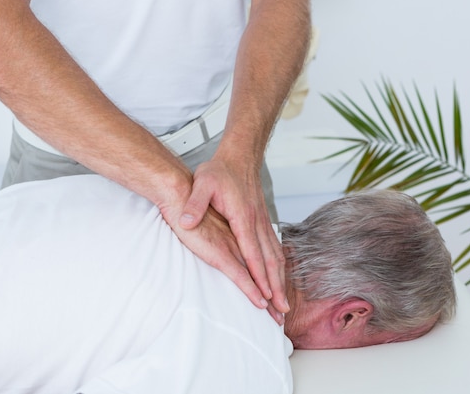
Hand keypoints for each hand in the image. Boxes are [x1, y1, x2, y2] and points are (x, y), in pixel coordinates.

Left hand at [179, 159, 287, 323]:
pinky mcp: (262, 220)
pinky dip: (280, 264)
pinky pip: (274, 246)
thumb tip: (186, 221)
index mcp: (243, 217)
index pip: (253, 253)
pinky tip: (280, 275)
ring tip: (284, 302)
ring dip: (280, 279)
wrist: (239, 156)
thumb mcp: (202, 182)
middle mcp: (257, 222)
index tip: (266, 297)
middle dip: (276, 287)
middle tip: (282, 312)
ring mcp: (262, 222)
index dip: (259, 277)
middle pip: (270, 261)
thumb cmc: (219, 170)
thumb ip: (195, 203)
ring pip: (276, 255)